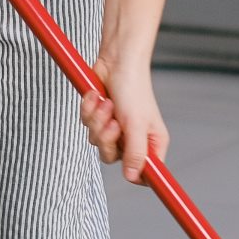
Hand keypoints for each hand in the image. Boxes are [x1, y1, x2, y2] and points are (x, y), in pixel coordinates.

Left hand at [80, 54, 168, 186]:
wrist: (117, 61)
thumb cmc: (134, 88)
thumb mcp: (136, 123)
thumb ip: (135, 152)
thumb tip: (132, 177)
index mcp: (151, 142)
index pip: (146, 173)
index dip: (136, 176)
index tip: (128, 171)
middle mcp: (134, 138)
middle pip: (113, 158)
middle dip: (107, 138)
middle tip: (113, 122)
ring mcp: (116, 128)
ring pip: (96, 142)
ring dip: (97, 121)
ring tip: (106, 103)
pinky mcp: (100, 118)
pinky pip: (87, 126)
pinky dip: (89, 111)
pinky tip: (97, 97)